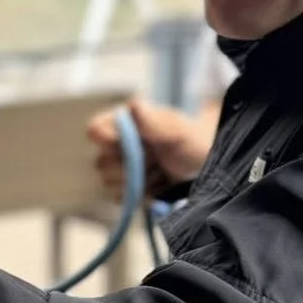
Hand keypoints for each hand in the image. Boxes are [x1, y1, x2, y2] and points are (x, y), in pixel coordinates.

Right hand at [87, 97, 217, 202]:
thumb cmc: (193, 141)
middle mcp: (116, 144)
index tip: (134, 145)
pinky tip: (159, 184)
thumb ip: (152, 120)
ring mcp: (120, 169)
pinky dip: (142, 194)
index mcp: (122, 123)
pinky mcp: (128, 189)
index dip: (109, 141)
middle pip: (101, 163)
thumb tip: (134, 103)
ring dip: (139, 180)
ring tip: (161, 171)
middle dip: (130, 166)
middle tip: (156, 159)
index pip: (94, 131)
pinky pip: (122, 198)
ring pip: (110, 183)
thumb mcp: (176, 130)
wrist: (208, 166)